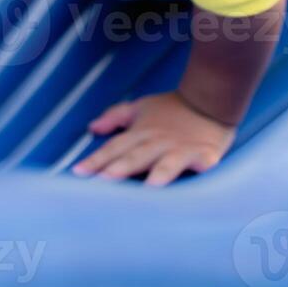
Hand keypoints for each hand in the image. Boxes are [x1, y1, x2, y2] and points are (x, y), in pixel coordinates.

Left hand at [71, 90, 234, 186]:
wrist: (210, 98)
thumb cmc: (172, 109)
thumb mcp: (140, 108)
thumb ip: (115, 117)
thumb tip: (92, 127)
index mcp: (141, 133)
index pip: (115, 147)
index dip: (96, 159)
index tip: (77, 172)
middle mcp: (158, 141)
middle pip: (137, 155)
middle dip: (121, 167)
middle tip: (104, 181)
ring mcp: (182, 149)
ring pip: (167, 162)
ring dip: (159, 173)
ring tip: (150, 188)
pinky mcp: (206, 155)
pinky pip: (203, 165)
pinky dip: (202, 171)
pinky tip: (196, 186)